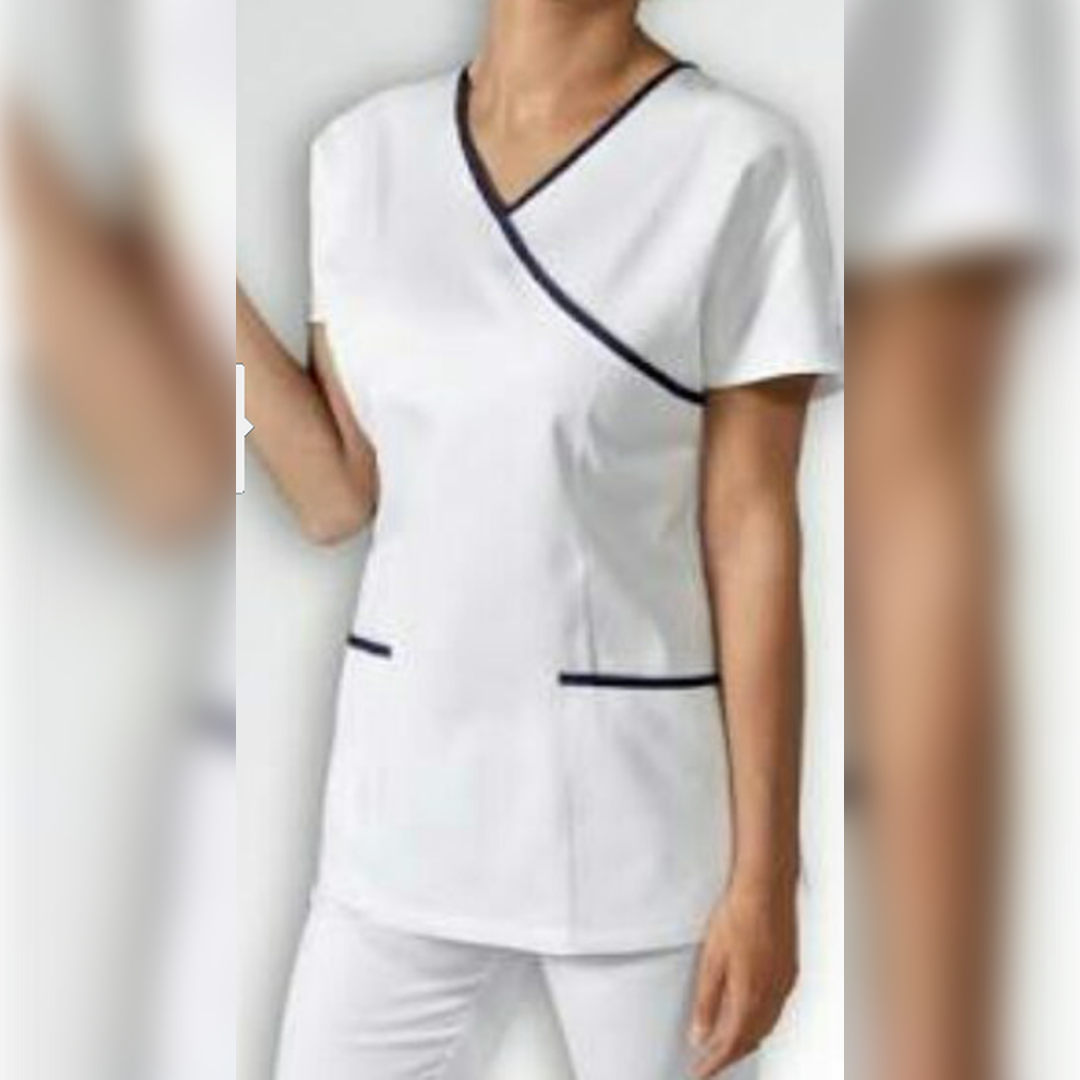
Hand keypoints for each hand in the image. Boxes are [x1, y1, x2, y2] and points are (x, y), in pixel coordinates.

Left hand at [689, 882, 799, 1076]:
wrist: (767, 888)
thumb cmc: (738, 917)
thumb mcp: (711, 960)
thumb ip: (706, 1001)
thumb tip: (699, 1034)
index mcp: (750, 996)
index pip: (731, 1043)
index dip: (714, 1062)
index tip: (700, 1072)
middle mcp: (773, 996)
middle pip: (751, 1039)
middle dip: (731, 1054)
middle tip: (710, 1062)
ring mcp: (784, 984)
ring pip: (766, 1026)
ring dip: (747, 1039)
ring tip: (726, 1044)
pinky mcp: (789, 971)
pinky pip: (776, 1009)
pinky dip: (760, 1021)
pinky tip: (750, 1014)